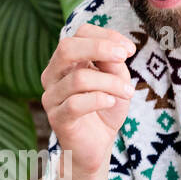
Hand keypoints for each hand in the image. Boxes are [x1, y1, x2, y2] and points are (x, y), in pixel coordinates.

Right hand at [40, 24, 136, 176]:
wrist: (98, 145)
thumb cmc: (106, 109)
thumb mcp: (116, 80)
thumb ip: (113, 64)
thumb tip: (116, 51)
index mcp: (66, 61)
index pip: (79, 34)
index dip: (106, 36)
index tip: (129, 50)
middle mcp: (53, 75)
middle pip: (67, 48)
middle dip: (100, 48)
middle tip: (124, 57)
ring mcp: (51, 96)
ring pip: (79, 78)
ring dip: (110, 82)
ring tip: (127, 92)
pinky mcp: (57, 118)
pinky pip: (76, 104)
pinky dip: (99, 100)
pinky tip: (112, 103)